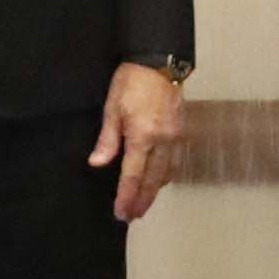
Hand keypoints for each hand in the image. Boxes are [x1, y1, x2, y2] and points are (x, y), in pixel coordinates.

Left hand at [94, 60, 189, 222]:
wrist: (160, 61)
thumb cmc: (132, 81)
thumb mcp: (112, 107)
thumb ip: (107, 139)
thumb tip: (97, 163)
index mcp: (143, 136)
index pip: (133, 175)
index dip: (126, 196)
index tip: (121, 213)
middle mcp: (163, 141)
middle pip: (152, 180)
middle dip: (142, 200)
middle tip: (133, 216)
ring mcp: (175, 137)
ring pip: (167, 173)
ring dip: (154, 191)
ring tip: (144, 203)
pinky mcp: (181, 130)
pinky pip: (174, 161)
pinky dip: (166, 175)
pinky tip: (159, 180)